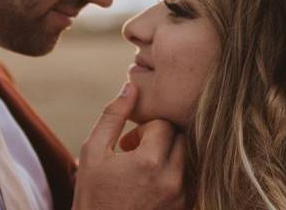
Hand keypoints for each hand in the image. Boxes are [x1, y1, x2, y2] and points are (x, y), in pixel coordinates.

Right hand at [73, 83, 186, 209]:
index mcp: (149, 162)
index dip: (144, 129)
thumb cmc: (92, 197)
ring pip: (190, 158)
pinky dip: (178, 175)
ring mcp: (182, 199)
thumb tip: (131, 87)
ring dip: (171, 157)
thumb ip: (113, 116)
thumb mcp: (93, 153)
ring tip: (146, 170)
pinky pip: (193, 181)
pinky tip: (154, 184)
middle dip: (162, 139)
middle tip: (137, 154)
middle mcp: (172, 180)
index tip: (127, 145)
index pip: (163, 124)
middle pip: (182, 138)